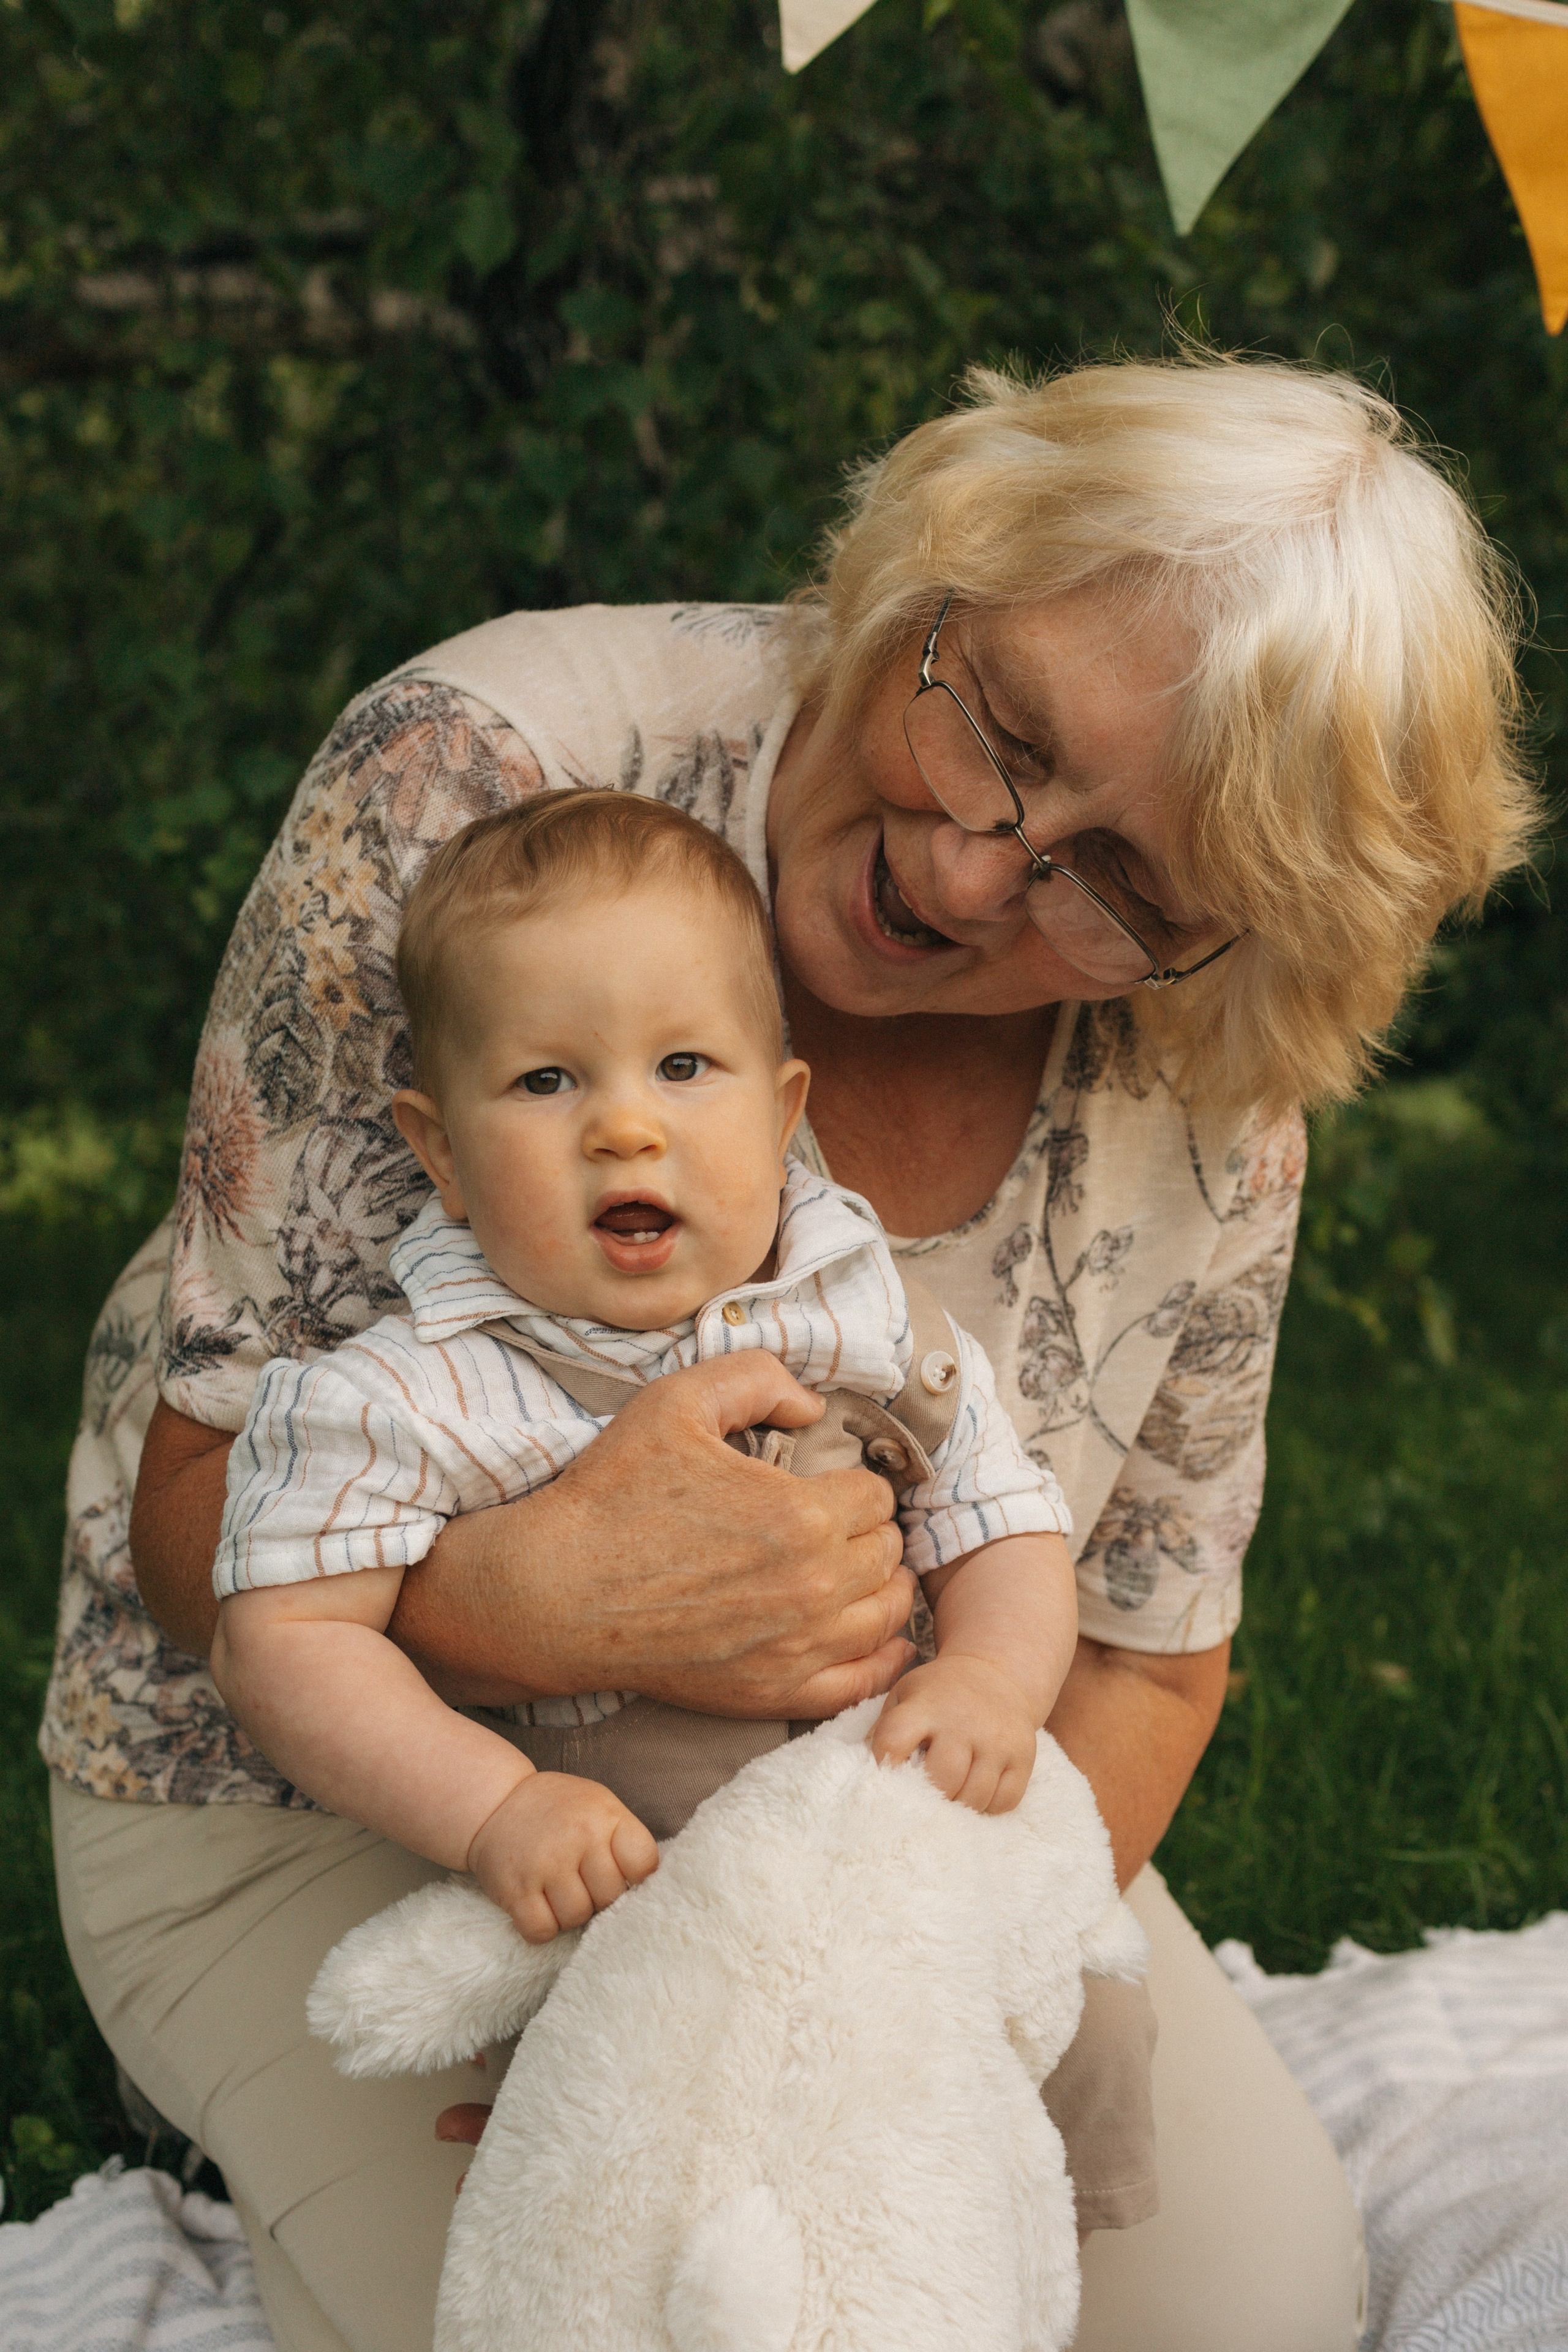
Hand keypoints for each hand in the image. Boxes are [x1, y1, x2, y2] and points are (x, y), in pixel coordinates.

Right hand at [391, 1353, 916, 1718]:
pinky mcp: (773, 1694)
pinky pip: (864, 1680)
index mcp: (800, 1514)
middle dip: (869, 1530)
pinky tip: (870, 1633)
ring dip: (880, 1585)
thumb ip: (756, 1377)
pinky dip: (880, 1655)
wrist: (552, 1594)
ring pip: (888, 1614)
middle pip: (888, 1553)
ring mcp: (796, 1649)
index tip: (830, 1482)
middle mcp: (812, 1587)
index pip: (877, 1496)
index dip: (855, 1481)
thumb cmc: (611, 1496)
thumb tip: (813, 1406)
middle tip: (838, 1522)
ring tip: (856, 1569)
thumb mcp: (675, 1401)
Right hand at [467, 1771, 659, 1943]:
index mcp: (605, 1815)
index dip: (635, 1877)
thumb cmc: (558, 1811)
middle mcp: (577, 1837)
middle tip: (582, 1881)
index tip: (620, 1874)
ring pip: (577, 1918)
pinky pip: (542, 1931)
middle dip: (599, 1897)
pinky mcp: (515, 1890)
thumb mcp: (598, 1806)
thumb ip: (623, 1840)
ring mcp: (544, 1864)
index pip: (644, 1863)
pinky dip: (542, 1927)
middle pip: (610, 1897)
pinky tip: (538, 1905)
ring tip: (558, 1890)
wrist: (495, 1802)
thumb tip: (647, 1889)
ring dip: (570, 1913)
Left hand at [870, 1655, 1038, 1813]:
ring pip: (974, 1797)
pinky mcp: (1023, 1755)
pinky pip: (1004, 1801)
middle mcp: (963, 1721)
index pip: (894, 1741)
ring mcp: (997, 1740)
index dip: (884, 1766)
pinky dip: (987, 1807)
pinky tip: (975, 1794)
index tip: (885, 1778)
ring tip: (948, 1797)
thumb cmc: (938, 1693)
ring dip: (957, 1807)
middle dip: (928, 1797)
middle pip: (942, 1780)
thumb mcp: (905, 1695)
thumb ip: (882, 1729)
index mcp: (925, 1705)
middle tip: (922, 1798)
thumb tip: (862, 1773)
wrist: (994, 1674)